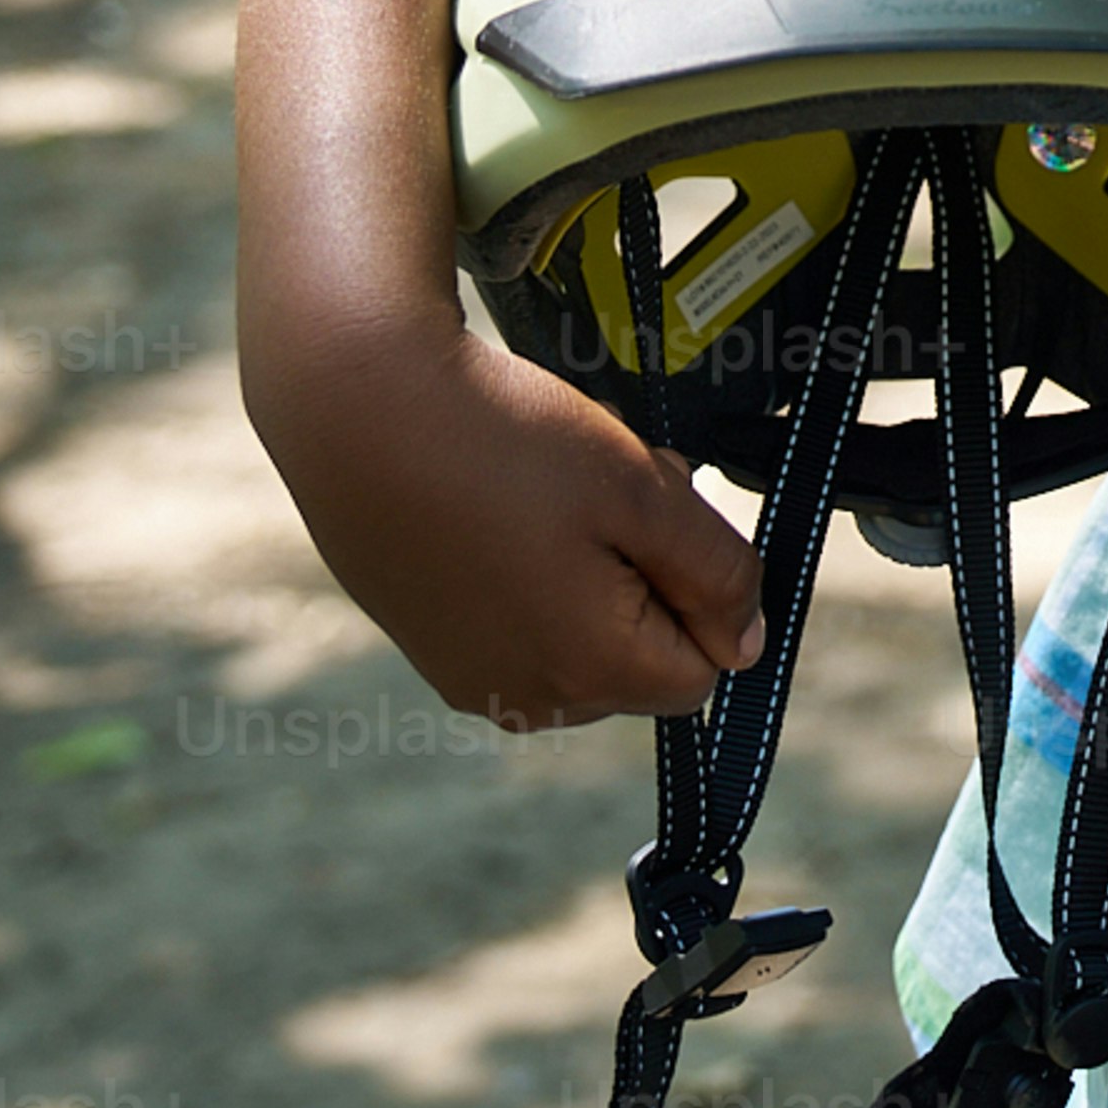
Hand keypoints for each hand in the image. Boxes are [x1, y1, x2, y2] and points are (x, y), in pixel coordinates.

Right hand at [264, 315, 767, 729]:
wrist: (360, 407)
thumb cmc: (507, 443)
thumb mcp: (643, 492)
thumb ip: (716, 575)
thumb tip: (748, 646)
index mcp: (591, 673)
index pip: (703, 670)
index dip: (701, 587)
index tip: (659, 514)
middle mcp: (527, 700)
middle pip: (640, 657)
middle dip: (646, 577)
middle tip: (605, 488)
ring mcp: (470, 678)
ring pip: (582, 638)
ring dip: (592, 573)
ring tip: (548, 490)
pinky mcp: (429, 648)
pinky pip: (521, 626)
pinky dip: (532, 574)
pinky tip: (501, 505)